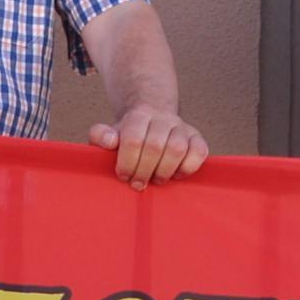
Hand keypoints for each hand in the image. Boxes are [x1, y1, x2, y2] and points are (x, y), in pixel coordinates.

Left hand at [91, 103, 208, 188]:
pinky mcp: (197, 138)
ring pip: (177, 149)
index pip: (133, 139)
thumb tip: (110, 141)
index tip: (123, 176)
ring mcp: (182, 127)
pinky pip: (199, 153)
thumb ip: (100, 135)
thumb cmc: (128, 135)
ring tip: (156, 180)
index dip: (127, 163)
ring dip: (164, 171)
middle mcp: (163, 118)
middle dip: (144, 171)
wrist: (152, 120)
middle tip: (138, 183)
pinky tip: (175, 174)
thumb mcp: (110, 133)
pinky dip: (187, 168)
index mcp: (139, 115)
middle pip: (154, 146)